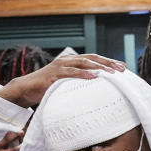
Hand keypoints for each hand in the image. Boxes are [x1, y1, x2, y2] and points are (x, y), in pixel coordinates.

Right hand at [0, 54, 125, 107]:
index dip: (108, 62)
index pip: (94, 59)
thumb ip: (79, 83)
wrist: (27, 89)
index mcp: (72, 61)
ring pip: (84, 63)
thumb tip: (97, 91)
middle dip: (108, 63)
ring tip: (111, 72)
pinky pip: (71, 72)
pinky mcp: (54, 74)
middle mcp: (68, 60)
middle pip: (92, 58)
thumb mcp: (67, 84)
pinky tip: (94, 76)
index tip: (123, 68)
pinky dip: (83, 73)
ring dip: (99, 67)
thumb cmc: (48, 88)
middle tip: (122, 69)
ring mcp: (61, 65)